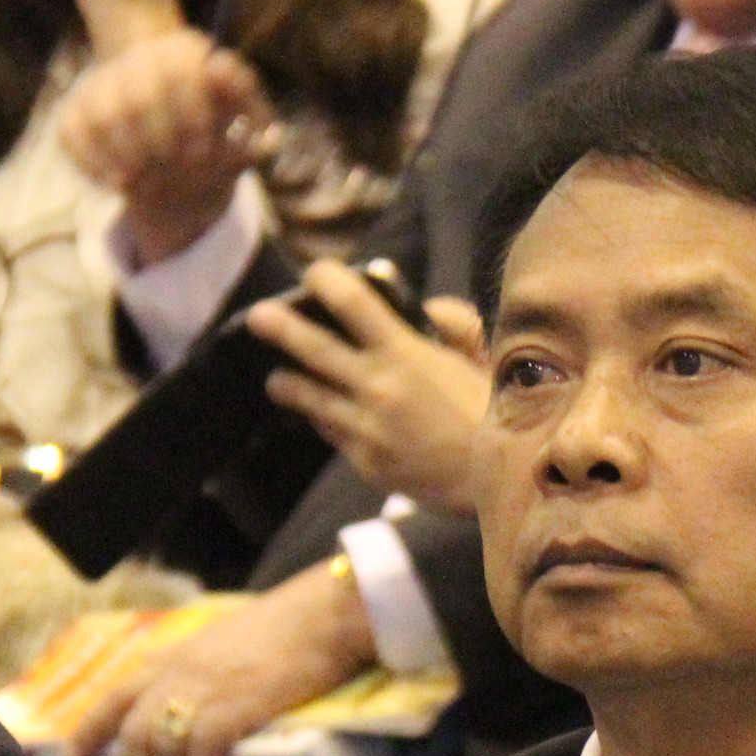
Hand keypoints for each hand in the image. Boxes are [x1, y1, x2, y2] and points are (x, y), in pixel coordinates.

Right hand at [57, 31, 279, 269]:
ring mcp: (102, 79)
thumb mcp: (242, 107)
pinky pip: (71, 131)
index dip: (190, 114)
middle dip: (155, 137)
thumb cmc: (214, 110)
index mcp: (183, 50)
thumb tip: (267, 137)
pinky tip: (113, 184)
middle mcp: (138, 57)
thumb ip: (255, 119)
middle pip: (136, 96)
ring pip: (99, 112)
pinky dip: (89, 160)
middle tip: (172, 167)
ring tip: (136, 184)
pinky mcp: (75, 106)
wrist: (162, 95)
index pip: (180, 74)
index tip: (201, 151)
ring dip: (119, 152)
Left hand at [60, 564, 379, 755]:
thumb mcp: (219, 643)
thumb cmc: (282, 628)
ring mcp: (206, 689)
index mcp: (171, 660)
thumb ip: (195, 670)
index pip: (112, 698)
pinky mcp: (238, 704)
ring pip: (165, 750)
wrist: (324, 613)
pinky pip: (205, 753)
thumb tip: (185, 704)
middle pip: (133, 736)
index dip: (87, 734)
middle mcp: (178, 675)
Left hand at [253, 261, 490, 512]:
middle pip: (312, 348)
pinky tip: (322, 414)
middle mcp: (379, 388)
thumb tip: (423, 307)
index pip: (352, 302)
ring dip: (287, 384)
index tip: (315, 273)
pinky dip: (325, 420)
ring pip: (308, 399)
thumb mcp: (480, 355)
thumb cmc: (493, 411)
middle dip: (279, 327)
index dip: (326, 279)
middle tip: (256, 315)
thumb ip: (451, 322)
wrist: (500, 483)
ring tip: (276, 379)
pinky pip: (332, 434)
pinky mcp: (366, 463)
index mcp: (407, 354)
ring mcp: (368, 429)